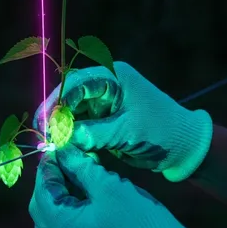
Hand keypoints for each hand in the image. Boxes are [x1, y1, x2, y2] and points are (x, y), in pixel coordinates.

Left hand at [29, 145, 211, 227]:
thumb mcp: (108, 186)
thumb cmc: (136, 220)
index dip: (48, 166)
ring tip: (75, 176)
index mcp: (60, 225)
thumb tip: (64, 151)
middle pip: (40, 206)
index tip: (58, 147)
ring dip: (58, 197)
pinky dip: (67, 211)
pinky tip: (82, 196)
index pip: (42, 190)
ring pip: (51, 219)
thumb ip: (81, 167)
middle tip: (65, 160)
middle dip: (49, 182)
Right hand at [33, 62, 212, 181]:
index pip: (78, 82)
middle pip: (71, 96)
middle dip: (56, 115)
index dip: (58, 100)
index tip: (46, 119)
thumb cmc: (163, 132)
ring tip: (52, 145)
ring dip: (63, 128)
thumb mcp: (129, 132)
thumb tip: (65, 137)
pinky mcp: (104, 122)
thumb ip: (96, 133)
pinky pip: (81, 127)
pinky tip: (65, 150)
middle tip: (42, 133)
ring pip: (73, 113)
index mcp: (115, 77)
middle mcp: (107, 86)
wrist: (184, 147)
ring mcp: (105, 104)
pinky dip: (73, 139)